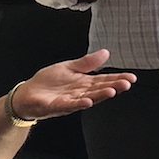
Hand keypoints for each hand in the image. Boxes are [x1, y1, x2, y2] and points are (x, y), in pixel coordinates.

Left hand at [11, 49, 134, 120]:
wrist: (28, 93)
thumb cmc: (48, 82)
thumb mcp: (69, 67)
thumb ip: (87, 62)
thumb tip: (106, 52)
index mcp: (84, 82)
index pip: (104, 80)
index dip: (118, 78)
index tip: (131, 77)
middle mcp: (80, 93)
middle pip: (100, 89)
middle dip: (114, 87)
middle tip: (127, 83)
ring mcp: (70, 100)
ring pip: (89, 98)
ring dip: (101, 96)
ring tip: (113, 91)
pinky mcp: (58, 106)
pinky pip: (70, 105)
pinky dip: (79, 103)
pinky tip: (88, 101)